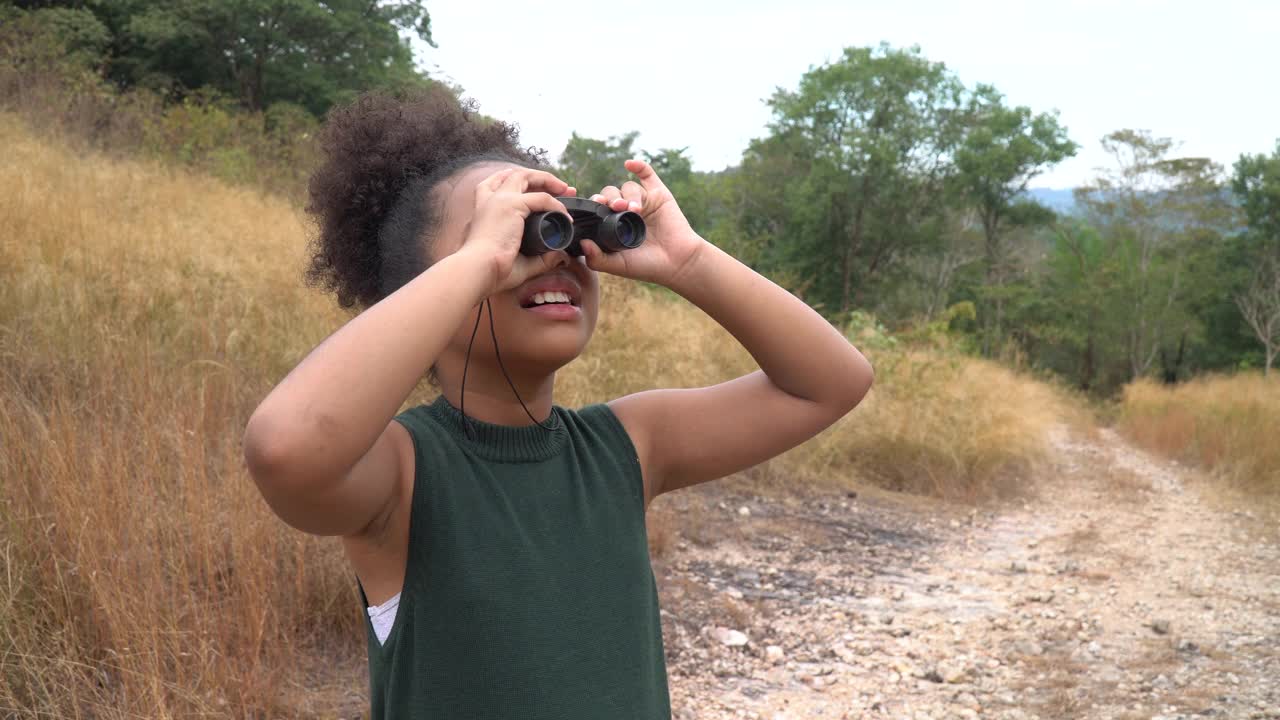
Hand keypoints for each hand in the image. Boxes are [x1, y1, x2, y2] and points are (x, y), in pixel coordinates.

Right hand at [459, 167, 577, 294]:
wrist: (477, 271)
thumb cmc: (492, 272)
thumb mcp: (519, 261)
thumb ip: (540, 259)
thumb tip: (560, 257)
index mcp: (482, 211)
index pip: (496, 184)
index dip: (518, 181)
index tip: (538, 188)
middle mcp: (489, 200)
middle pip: (514, 175)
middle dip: (539, 178)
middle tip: (562, 188)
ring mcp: (500, 200)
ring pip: (525, 176)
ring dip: (547, 180)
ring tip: (565, 189)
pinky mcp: (511, 205)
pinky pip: (541, 198)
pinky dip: (556, 204)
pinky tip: (565, 216)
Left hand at [581, 159, 703, 286]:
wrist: (677, 262)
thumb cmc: (647, 266)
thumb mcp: (618, 265)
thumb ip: (597, 259)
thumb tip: (582, 243)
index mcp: (613, 224)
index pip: (598, 207)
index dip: (595, 204)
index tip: (596, 206)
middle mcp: (626, 210)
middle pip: (611, 193)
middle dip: (611, 198)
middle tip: (616, 207)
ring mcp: (643, 201)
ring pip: (628, 187)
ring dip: (629, 195)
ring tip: (635, 209)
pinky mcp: (659, 194)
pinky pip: (647, 174)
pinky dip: (639, 166)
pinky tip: (630, 164)